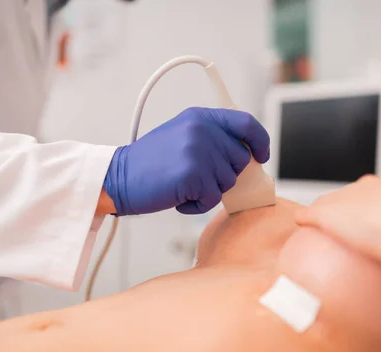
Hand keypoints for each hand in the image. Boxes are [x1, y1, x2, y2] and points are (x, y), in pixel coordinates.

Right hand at [104, 107, 269, 215]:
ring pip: (228, 181)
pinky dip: (197, 205)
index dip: (260, 141)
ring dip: (209, 191)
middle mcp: (202, 129)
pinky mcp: (193, 174)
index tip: (261, 155)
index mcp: (201, 116)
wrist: (119, 177)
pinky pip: (212, 199)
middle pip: (241, 159)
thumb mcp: (182, 135)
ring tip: (184, 185)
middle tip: (199, 177)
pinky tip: (179, 196)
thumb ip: (213, 137)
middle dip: (225, 174)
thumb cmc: (151, 163)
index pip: (246, 123)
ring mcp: (198, 151)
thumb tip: (248, 153)